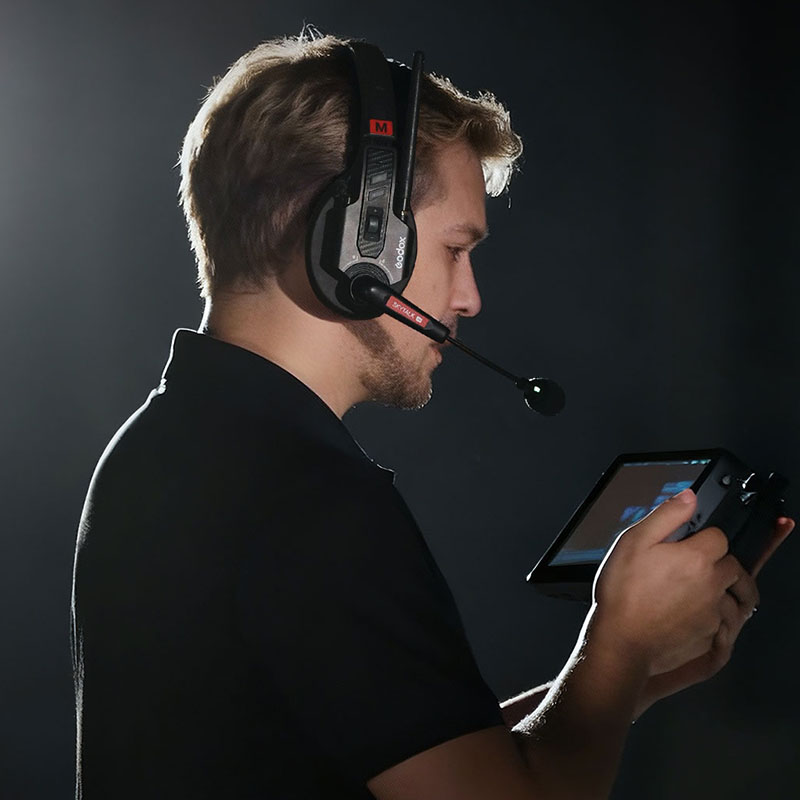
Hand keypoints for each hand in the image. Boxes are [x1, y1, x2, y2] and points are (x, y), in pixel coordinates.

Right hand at [592, 489, 750, 676]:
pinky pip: (721, 620)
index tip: (688, 543)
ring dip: (719, 589)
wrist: (621, 642)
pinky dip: (710, 615)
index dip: (703, 536)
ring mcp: (713, 612)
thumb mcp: (633, 541)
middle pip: (733, 565)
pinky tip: (684, 613)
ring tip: (694, 589)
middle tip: (691, 565)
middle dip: (717, 561)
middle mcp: (712, 584)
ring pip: (731, 594)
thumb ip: (667, 515)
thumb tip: (689, 497)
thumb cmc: (623, 594)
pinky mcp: (709, 635)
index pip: (720, 536)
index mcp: (697, 558)